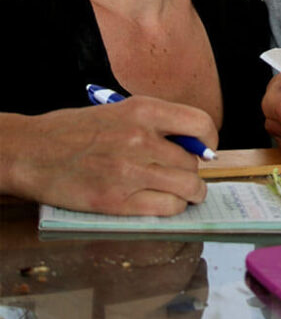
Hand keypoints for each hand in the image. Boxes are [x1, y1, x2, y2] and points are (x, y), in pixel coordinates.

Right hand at [0, 96, 218, 214]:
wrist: (33, 151)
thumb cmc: (75, 130)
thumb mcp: (120, 111)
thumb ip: (155, 124)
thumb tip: (191, 143)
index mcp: (143, 109)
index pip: (200, 123)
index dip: (209, 140)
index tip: (206, 149)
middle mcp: (141, 138)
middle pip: (192, 162)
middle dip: (193, 172)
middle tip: (185, 176)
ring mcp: (129, 171)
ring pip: (186, 187)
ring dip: (189, 194)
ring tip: (184, 194)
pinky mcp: (116, 201)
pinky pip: (165, 208)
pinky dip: (172, 209)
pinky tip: (165, 204)